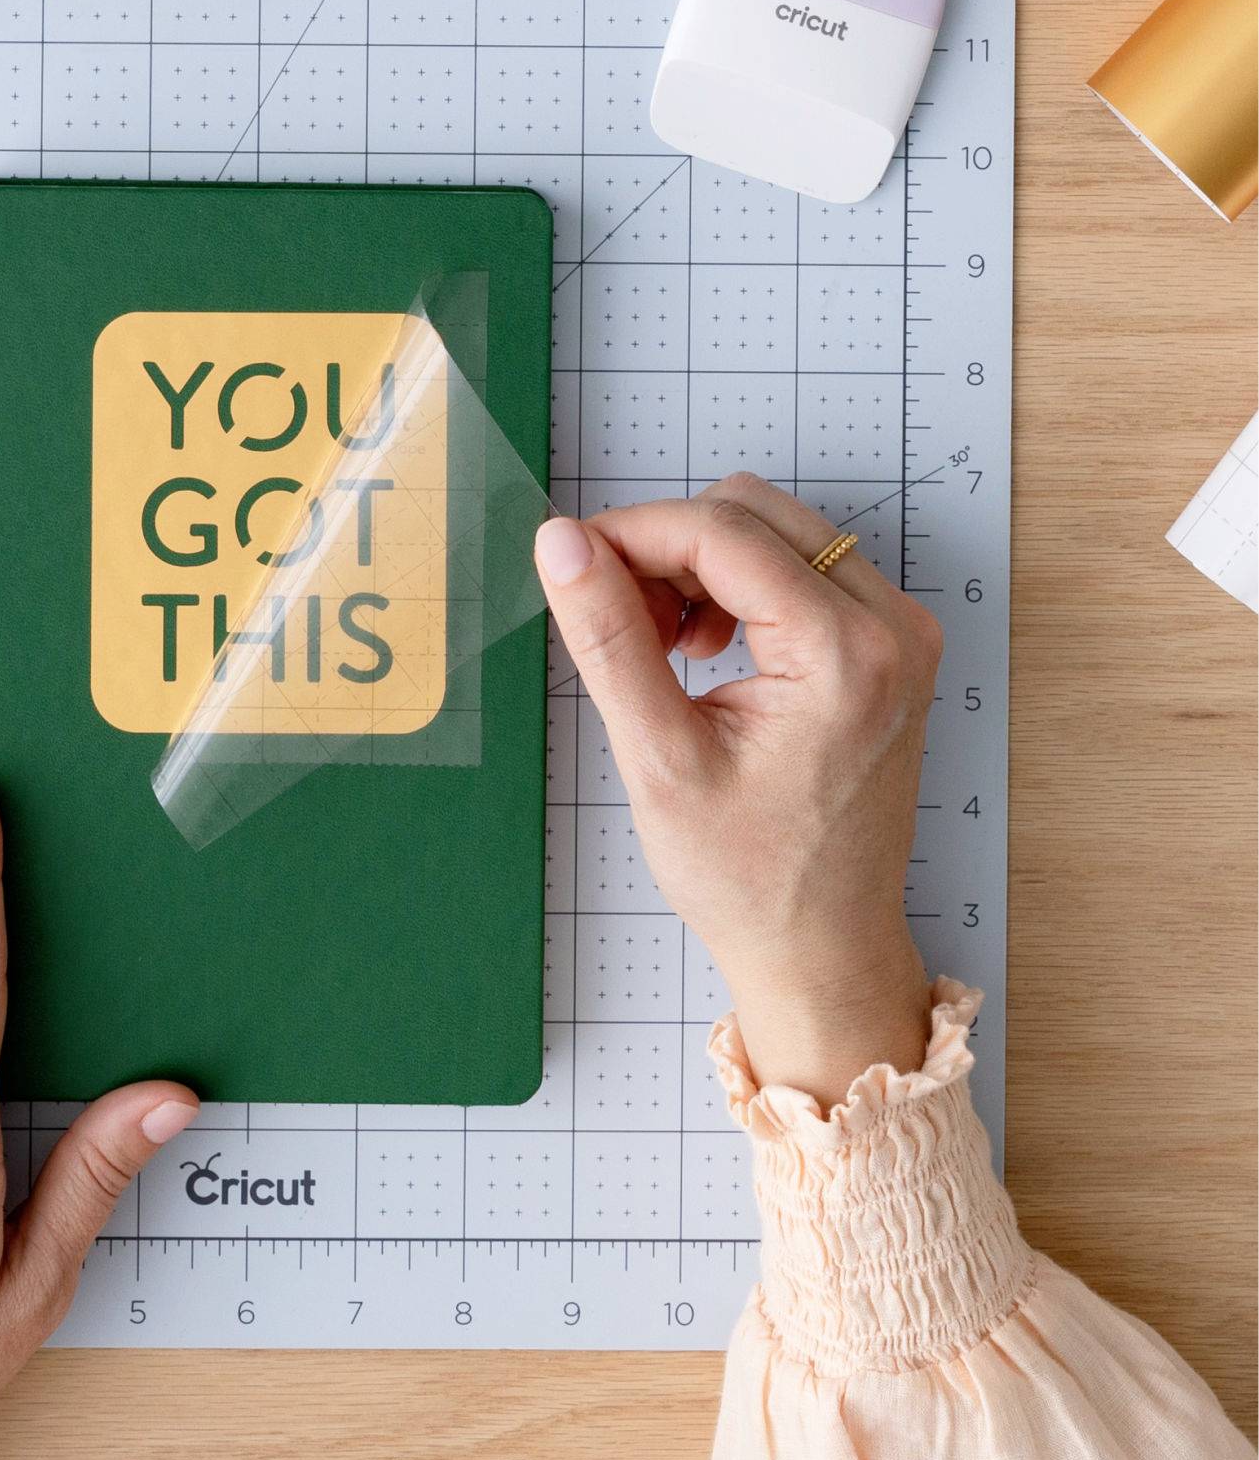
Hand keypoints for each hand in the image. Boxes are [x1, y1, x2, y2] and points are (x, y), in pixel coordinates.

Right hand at [534, 474, 940, 1108]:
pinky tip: (699, 651)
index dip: (630, 533)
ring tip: (657, 646)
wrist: (821, 945)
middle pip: (751, 515)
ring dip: (698, 566)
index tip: (569, 563)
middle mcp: (890, 627)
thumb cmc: (746, 876)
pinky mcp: (888, 646)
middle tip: (615, 620)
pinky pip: (801, 569)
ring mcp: (898, 633)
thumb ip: (610, 637)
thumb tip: (562, 544)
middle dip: (664, 549)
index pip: (719, 532)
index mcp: (843, 653)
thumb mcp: (657, 757)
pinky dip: (736, 588)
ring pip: (774, 533)